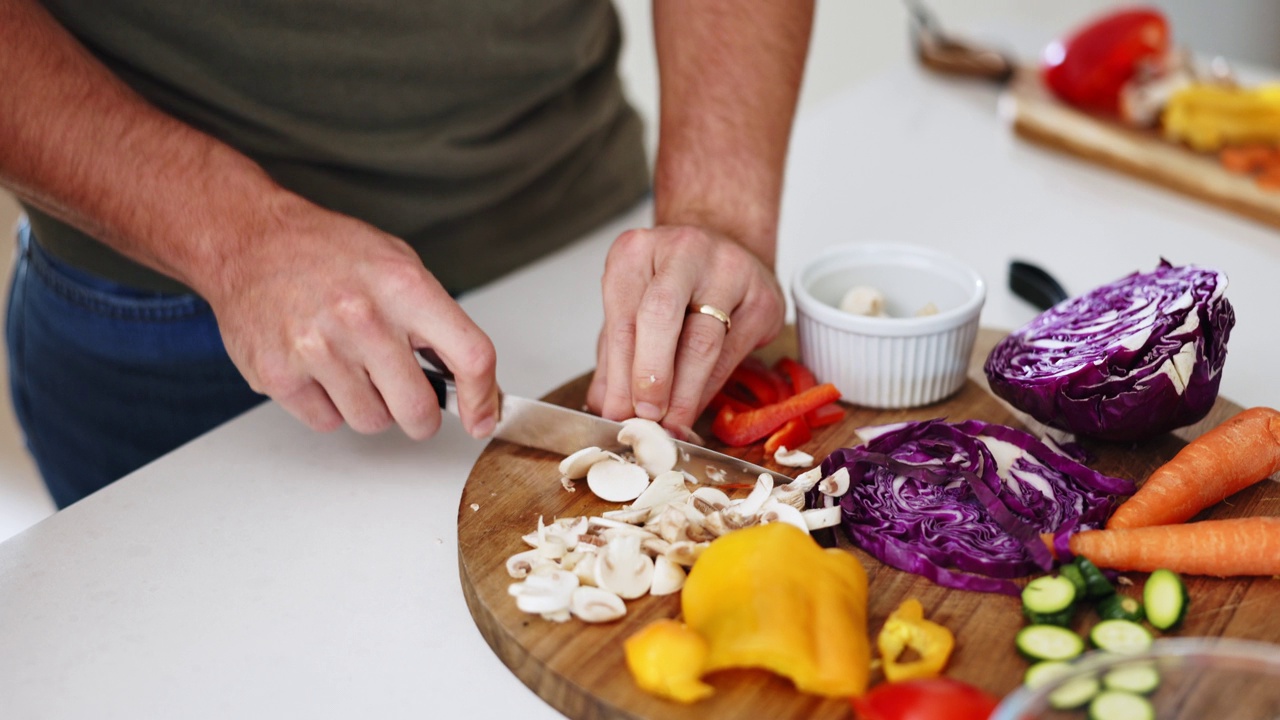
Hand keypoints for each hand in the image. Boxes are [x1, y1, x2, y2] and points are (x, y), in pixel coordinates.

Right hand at [204, 200, 500, 439]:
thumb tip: (467, 378)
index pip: (470, 355)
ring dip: (369, 407)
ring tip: (351, 366)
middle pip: (418, 409)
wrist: (248, 240)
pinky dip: (328, 406)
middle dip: (420, 415)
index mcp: (404, 287)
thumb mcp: (398, 264)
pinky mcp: (279, 374)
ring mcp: (318, 349)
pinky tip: (318, 369)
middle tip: (409, 399)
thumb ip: (434, 320)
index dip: (484, 397)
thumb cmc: (326, 251)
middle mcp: (363, 319)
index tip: (481, 418)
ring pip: (372, 422)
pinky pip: (326, 422)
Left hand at [586, 224, 784, 430]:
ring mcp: (729, 270)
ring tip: (670, 423)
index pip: (623, 317)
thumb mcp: (631, 310)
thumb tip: (608, 408)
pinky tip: (695, 407)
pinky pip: (732, 353)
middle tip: (646, 415)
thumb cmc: (671, 284)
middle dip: (651, 375)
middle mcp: (683, 251)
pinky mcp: (763, 299)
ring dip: (684, 393)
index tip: (617, 411)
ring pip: (703, 341)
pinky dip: (709, 389)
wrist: (725, 255)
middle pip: (661, 316)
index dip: (619, 372)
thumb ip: (616, 358)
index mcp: (637, 252)